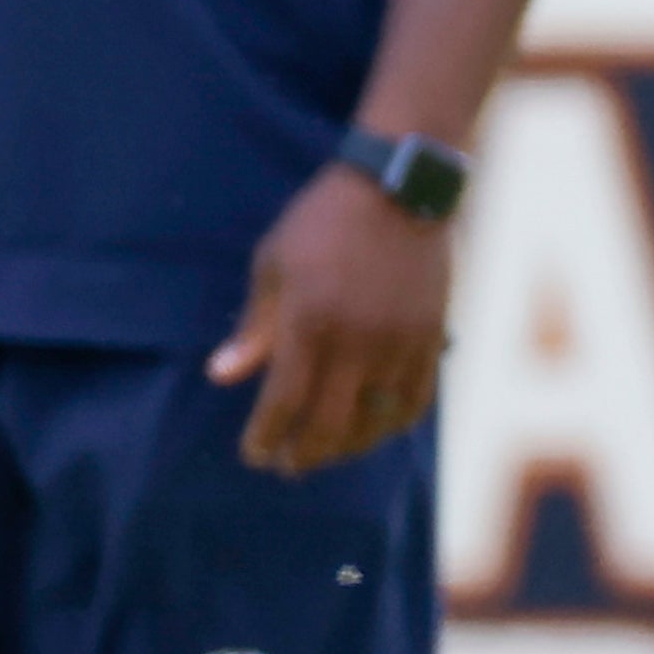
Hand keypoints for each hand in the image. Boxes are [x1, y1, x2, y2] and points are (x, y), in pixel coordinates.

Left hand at [209, 163, 452, 474]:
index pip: (284, 403)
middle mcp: (357, 340)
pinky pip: (416, 398)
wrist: (401, 188)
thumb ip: (254, 326)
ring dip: (348, 447)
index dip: (265, 437)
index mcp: (310, 321)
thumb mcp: (273, 264)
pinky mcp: (431, 336)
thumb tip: (222, 375)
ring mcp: (400, 341)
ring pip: (375, 420)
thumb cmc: (323, 223)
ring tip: (329, 452)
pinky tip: (376, 429)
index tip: (254, 453)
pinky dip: (394, 423)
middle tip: (287, 465)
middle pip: (330, 424)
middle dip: (303, 454)